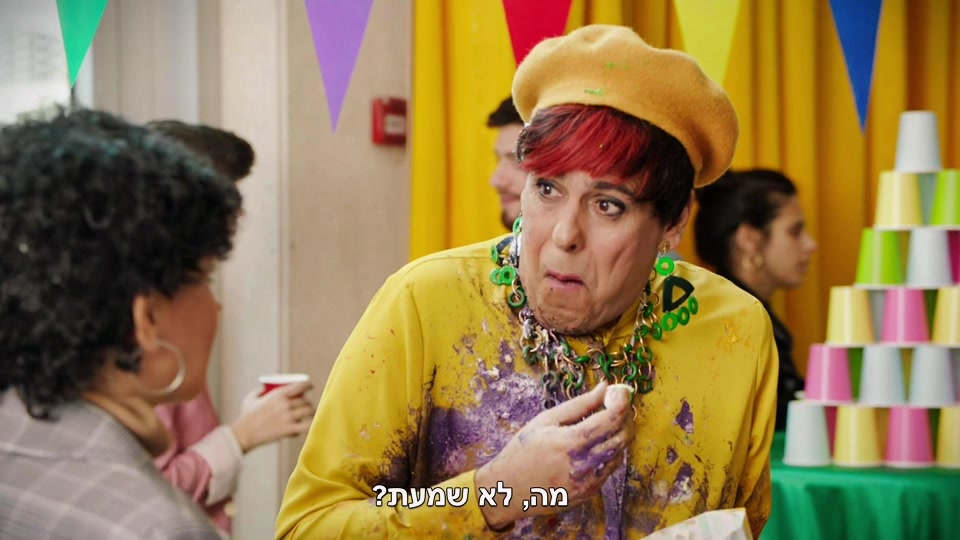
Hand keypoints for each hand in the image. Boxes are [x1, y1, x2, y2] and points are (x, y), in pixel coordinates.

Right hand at [229, 381, 314, 452]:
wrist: (244, 434)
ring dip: (311, 413)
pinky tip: (310, 426)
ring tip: (310, 415)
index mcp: (278, 395)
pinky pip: (307, 426)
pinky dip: (310, 425)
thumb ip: (258, 391)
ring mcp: (288, 417)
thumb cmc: (246, 417)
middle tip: (307, 405)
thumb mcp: (251, 399)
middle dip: (308, 402)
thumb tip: (263, 388)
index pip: (299, 386)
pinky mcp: (289, 429)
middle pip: (305, 400)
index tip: (311, 386)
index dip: (308, 385)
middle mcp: (285, 404)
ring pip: (309, 411)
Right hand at [475, 381, 633, 529]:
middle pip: (622, 436)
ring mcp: (589, 482)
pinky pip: (610, 469)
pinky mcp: (589, 493)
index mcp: (571, 442)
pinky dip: (609, 452)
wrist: (508, 489)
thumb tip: (604, 387)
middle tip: (614, 404)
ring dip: (618, 434)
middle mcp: (584, 464)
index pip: (612, 418)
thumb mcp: (545, 421)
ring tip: (604, 422)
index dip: (622, 401)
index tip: (619, 390)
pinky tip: (595, 444)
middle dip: (624, 416)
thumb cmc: (522, 451)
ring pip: (620, 453)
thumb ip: (578, 405)